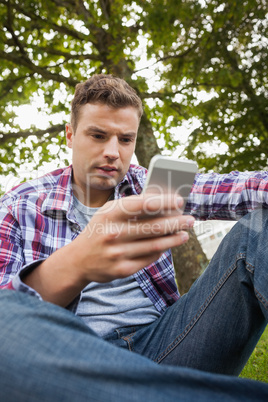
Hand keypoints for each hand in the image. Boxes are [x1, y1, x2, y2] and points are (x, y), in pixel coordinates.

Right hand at [68, 193, 194, 282]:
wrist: (79, 260)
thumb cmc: (100, 229)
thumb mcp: (108, 213)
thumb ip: (131, 206)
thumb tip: (163, 202)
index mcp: (109, 215)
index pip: (142, 205)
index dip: (163, 202)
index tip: (180, 200)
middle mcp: (113, 234)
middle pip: (153, 227)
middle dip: (176, 222)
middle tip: (190, 219)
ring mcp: (117, 253)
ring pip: (155, 245)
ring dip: (174, 239)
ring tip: (185, 233)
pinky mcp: (122, 269)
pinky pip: (149, 259)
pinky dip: (161, 251)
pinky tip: (168, 245)